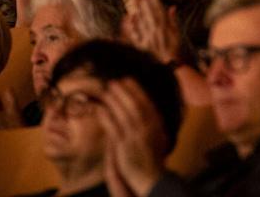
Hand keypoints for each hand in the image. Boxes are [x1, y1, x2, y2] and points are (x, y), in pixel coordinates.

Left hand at [98, 79, 168, 196]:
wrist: (152, 179)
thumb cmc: (154, 160)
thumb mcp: (160, 139)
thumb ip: (154, 126)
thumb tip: (149, 113)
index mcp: (157, 125)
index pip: (146, 102)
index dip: (136, 90)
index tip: (128, 80)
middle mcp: (147, 128)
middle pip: (135, 105)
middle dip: (124, 91)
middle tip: (114, 81)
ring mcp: (135, 136)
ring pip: (124, 113)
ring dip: (114, 100)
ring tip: (106, 91)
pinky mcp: (124, 146)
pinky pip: (113, 127)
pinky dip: (106, 116)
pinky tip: (100, 109)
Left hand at [123, 0, 183, 64]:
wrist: (168, 68)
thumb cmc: (175, 52)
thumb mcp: (179, 36)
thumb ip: (174, 21)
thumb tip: (172, 7)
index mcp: (165, 28)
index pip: (159, 9)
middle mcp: (155, 31)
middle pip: (149, 13)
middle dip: (145, 1)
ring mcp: (147, 38)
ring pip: (142, 21)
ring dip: (139, 9)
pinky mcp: (140, 46)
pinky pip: (135, 34)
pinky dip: (131, 26)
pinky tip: (128, 17)